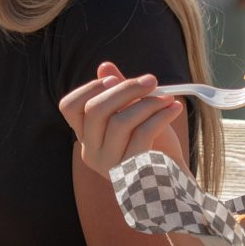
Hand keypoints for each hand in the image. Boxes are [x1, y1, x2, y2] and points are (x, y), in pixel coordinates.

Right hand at [58, 61, 185, 176]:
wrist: (172, 180)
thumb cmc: (151, 144)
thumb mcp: (134, 114)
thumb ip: (118, 93)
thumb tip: (104, 66)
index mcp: (87, 136)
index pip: (70, 107)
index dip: (89, 88)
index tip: (114, 79)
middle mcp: (91, 152)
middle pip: (96, 110)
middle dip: (126, 88)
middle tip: (151, 81)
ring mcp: (109, 164)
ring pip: (120, 121)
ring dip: (148, 103)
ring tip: (169, 99)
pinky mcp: (131, 171)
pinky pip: (142, 134)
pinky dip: (161, 116)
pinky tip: (174, 109)